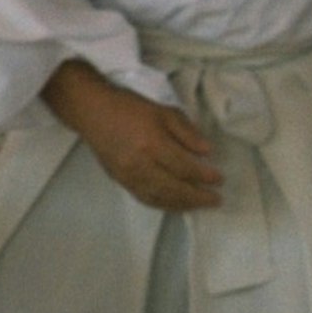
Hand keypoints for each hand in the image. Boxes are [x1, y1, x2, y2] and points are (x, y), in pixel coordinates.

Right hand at [45, 58, 226, 213]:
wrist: (92, 112)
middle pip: (173, 188)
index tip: (219, 179)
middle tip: (216, 200)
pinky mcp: (120, 180)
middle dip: (197, 196)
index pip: (183, 167)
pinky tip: (175, 204)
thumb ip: (186, 132)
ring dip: (182, 204)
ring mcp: (128, 175)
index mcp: (152, 144)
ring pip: (159, 197)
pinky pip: (144, 198)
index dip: (204, 176)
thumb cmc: (130, 107)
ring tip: (199, 205)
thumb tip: (206, 152)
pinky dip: (163, 204)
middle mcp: (139, 164)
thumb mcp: (163, 112)